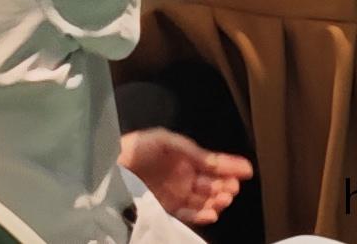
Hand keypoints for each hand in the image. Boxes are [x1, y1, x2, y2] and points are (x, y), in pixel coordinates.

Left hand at [119, 129, 253, 224]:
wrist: (109, 169)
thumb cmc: (135, 149)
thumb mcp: (165, 141)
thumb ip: (191, 150)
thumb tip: (214, 162)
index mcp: (185, 157)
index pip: (212, 163)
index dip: (230, 166)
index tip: (247, 170)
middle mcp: (183, 176)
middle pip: (211, 184)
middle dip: (224, 186)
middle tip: (232, 189)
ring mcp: (175, 194)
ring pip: (203, 200)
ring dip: (216, 201)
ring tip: (223, 200)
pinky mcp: (165, 209)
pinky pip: (188, 214)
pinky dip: (200, 214)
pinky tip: (211, 213)